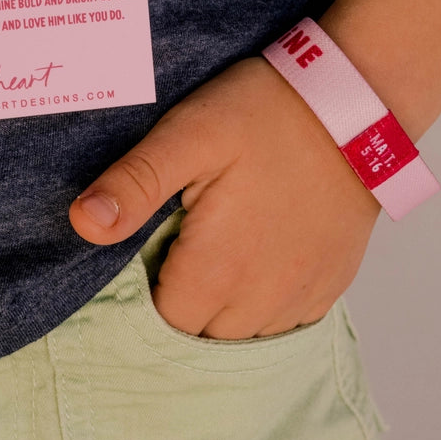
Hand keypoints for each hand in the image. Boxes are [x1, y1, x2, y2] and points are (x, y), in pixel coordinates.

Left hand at [69, 58, 380, 338]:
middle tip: (184, 242)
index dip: (146, 289)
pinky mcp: (331, 285)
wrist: (357, 104)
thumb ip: (135, 184)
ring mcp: (301, 296)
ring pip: (243, 336)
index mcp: (216, 270)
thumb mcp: (189, 135)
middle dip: (183, 300)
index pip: (160, 321)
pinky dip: (265, 304)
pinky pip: (286, 323)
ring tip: (220, 251)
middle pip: (199, 335)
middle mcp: (260, 300)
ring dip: (223, 309)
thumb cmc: (267, 113)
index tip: (153, 248)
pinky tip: (259, 259)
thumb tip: (83, 223)